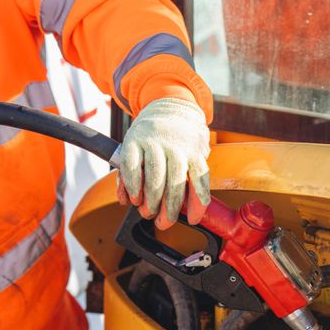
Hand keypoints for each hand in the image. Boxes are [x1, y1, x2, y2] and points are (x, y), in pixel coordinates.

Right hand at [116, 98, 210, 229]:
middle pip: (174, 183)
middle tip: (163, 223)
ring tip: (147, 212)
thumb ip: (195, 181)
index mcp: (193, 152)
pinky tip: (132, 199)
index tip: (192, 220)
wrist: (165, 107)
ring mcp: (153, 143)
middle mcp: (175, 147)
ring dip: (150, 200)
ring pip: (153, 177)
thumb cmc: (181, 141)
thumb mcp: (195, 156)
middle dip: (168, 208)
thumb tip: (194, 215)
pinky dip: (130, 186)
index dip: (197, 203)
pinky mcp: (133, 141)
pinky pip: (130, 167)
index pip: (199, 179)